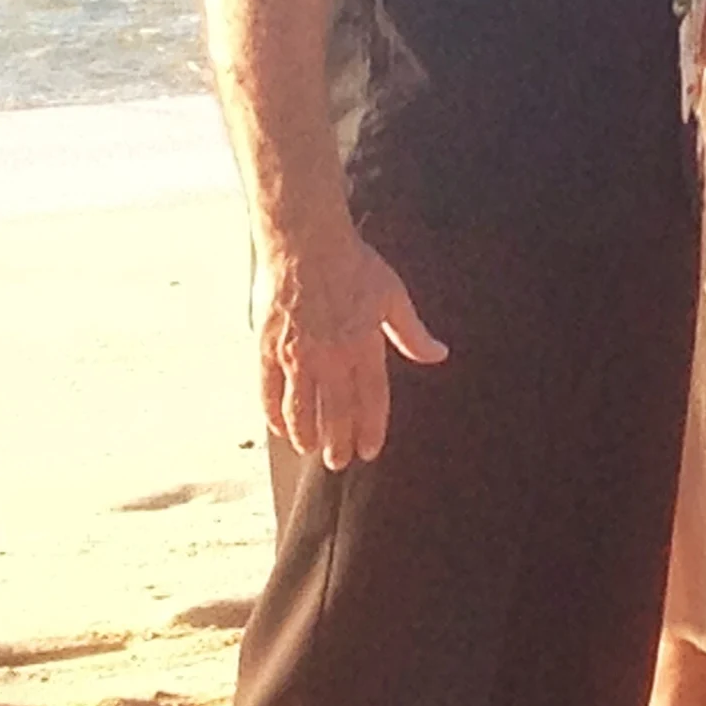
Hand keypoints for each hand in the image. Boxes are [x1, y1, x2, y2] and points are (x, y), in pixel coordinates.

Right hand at [254, 228, 448, 469]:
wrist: (305, 242)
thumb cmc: (353, 265)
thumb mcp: (393, 295)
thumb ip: (413, 332)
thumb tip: (439, 354)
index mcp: (363, 345)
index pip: (370, 399)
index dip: (370, 429)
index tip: (370, 450)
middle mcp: (329, 356)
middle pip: (335, 412)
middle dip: (338, 442)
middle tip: (340, 463)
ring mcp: (295, 354)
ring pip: (300, 409)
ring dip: (307, 435)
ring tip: (313, 452)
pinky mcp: (266, 348)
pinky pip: (268, 391)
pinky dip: (273, 414)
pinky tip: (280, 429)